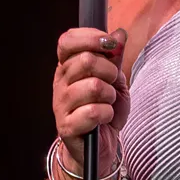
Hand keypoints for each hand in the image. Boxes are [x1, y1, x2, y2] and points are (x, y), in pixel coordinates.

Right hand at [53, 27, 130, 169]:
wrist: (101, 145)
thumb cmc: (106, 110)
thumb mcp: (115, 80)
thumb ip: (115, 57)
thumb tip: (119, 33)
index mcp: (68, 67)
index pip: (67, 41)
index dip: (91, 37)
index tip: (110, 45)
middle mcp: (60, 83)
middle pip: (85, 60)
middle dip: (109, 69)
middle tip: (112, 82)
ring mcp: (60, 105)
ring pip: (92, 86)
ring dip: (109, 94)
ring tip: (108, 102)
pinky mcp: (66, 126)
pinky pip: (93, 112)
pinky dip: (107, 113)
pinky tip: (105, 118)